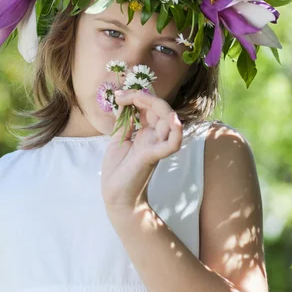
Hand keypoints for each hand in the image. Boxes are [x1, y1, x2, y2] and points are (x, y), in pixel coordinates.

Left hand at [101, 89, 182, 212]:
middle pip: (160, 109)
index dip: (136, 96)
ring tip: (138, 98)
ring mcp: (156, 146)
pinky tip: (173, 120)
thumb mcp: (118, 140)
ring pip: (169, 121)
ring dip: (158, 105)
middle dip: (142, 96)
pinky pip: (171, 145)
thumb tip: (123, 102)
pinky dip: (176, 133)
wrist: (116, 195)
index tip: (118, 95)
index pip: (150, 106)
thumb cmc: (118, 170)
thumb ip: (124, 122)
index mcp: (146, 132)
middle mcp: (155, 137)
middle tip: (121, 96)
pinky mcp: (154, 156)